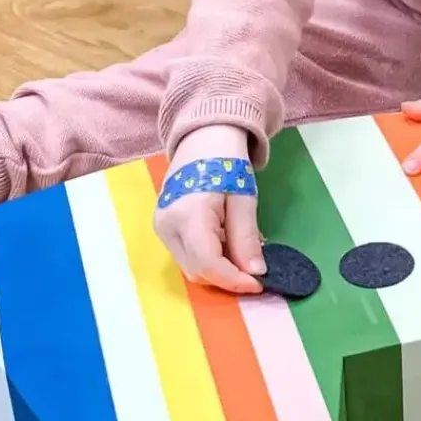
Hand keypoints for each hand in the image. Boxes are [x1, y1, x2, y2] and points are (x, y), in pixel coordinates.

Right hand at [153, 124, 265, 293]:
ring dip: (219, 268)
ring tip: (242, 248)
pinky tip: (227, 241)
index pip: (208, 264)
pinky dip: (210, 256)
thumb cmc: (225, 160)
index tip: (259, 284)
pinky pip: (188, 254)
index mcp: (188, 214)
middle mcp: (167, 225)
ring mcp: (161, 227)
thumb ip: (245, 236)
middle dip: (228, 276)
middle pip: (197, 270)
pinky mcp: (163, 227)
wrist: (202, 137)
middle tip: (255, 268)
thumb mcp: (243, 197)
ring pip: (191, 266)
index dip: (234, 280)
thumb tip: (255, 272)